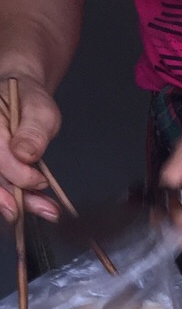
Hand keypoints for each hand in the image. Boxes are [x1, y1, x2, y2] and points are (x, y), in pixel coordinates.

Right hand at [0, 73, 61, 223]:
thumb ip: (32, 131)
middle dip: (15, 201)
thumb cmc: (26, 98)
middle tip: (43, 212)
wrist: (21, 97)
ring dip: (24, 204)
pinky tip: (43, 205)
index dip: (17, 173)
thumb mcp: (38, 108)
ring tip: (49, 211)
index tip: (40, 180)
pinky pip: (6, 188)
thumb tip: (24, 153)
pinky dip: (25, 199)